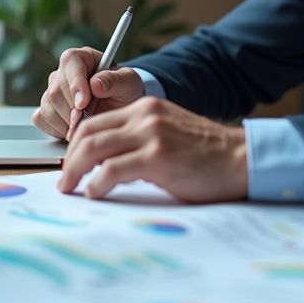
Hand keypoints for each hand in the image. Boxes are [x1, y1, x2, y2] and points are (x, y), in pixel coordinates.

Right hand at [31, 47, 144, 139]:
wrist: (120, 108)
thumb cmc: (123, 90)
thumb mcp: (128, 82)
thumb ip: (115, 80)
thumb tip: (96, 84)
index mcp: (81, 58)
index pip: (70, 63)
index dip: (75, 84)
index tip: (83, 103)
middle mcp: (63, 73)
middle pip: (55, 90)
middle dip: (71, 110)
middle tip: (87, 120)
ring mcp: (52, 91)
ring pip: (47, 106)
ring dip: (65, 122)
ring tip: (84, 125)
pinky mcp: (47, 109)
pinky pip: (41, 119)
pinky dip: (57, 129)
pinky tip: (73, 129)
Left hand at [57, 96, 248, 202]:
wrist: (239, 159)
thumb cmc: (206, 155)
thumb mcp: (168, 135)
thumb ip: (140, 140)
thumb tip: (107, 166)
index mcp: (146, 109)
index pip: (96, 121)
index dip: (77, 144)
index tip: (71, 164)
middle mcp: (145, 116)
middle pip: (89, 132)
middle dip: (70, 158)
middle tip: (64, 181)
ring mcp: (151, 135)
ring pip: (94, 148)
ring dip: (75, 171)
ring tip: (71, 188)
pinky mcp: (158, 157)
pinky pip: (112, 169)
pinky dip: (97, 183)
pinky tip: (95, 193)